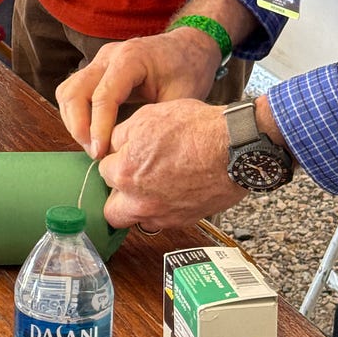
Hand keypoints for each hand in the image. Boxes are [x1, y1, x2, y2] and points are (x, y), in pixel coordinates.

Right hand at [56, 31, 220, 159]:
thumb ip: (155, 122)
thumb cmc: (189, 71)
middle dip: (79, 126)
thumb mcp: (181, 98)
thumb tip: (132, 153)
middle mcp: (109, 55)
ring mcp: (99, 60)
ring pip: (67, 91)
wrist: (190, 47)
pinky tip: (91, 134)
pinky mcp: (97, 69)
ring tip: (92, 146)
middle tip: (95, 153)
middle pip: (75, 91)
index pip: (103, 96)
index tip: (101, 154)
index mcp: (131, 58)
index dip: (98, 128)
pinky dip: (76, 114)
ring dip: (74, 121)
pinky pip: (73, 91)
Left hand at [98, 99, 243, 228]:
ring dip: (139, 206)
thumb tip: (113, 145)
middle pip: (112, 210)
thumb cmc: (196, 129)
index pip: (103, 171)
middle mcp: (141, 200)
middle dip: (117, 195)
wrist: (234, 147)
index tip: (122, 156)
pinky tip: (173, 189)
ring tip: (152, 185)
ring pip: (138, 220)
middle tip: (129, 178)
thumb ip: (122, 135)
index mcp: (126, 172)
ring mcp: (164, 215)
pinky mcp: (185, 220)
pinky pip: (164, 220)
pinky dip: (164, 208)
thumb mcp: (148, 116)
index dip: (114, 160)